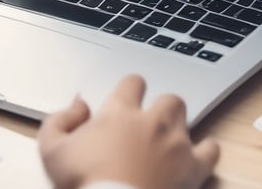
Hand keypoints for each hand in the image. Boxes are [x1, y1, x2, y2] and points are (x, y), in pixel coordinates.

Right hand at [38, 75, 219, 188]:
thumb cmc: (83, 184)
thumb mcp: (51, 151)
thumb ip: (59, 121)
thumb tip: (78, 105)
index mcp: (120, 112)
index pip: (133, 82)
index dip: (131, 89)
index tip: (127, 100)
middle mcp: (152, 122)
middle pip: (168, 99)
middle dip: (161, 108)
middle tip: (149, 123)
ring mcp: (176, 144)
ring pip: (187, 119)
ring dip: (179, 126)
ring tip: (168, 139)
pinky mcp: (193, 168)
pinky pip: (210, 149)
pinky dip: (205, 151)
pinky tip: (196, 157)